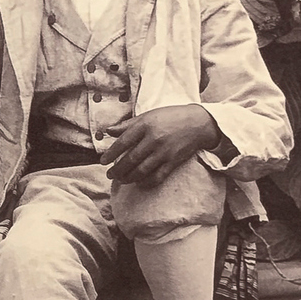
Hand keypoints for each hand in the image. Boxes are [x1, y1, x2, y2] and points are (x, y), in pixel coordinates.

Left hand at [102, 105, 219, 187]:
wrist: (197, 123)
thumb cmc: (170, 117)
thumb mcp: (147, 116)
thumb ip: (127, 125)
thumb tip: (108, 131)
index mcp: (145, 125)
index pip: (123, 142)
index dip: (111, 154)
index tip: (103, 162)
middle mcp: (154, 139)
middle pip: (131, 159)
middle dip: (117, 170)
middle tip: (110, 175)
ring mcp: (164, 152)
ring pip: (142, 170)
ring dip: (129, 178)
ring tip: (121, 180)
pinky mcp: (174, 161)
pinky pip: (158, 176)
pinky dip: (147, 182)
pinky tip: (139, 183)